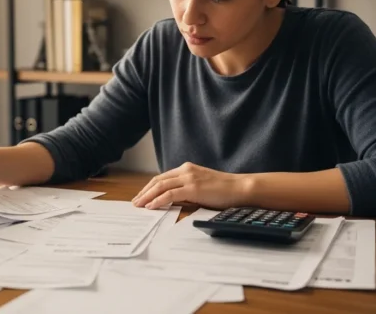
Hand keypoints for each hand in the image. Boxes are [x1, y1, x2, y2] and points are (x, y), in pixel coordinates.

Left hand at [131, 162, 251, 209]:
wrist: (240, 188)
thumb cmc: (224, 191)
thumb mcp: (201, 187)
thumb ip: (186, 190)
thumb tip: (172, 201)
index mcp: (187, 169)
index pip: (162, 178)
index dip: (150, 187)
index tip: (141, 196)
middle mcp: (185, 170)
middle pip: (158, 180)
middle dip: (144, 192)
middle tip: (135, 202)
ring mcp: (189, 178)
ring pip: (161, 186)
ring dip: (147, 196)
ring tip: (139, 205)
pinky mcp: (193, 188)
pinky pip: (170, 194)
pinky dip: (158, 200)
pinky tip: (151, 206)